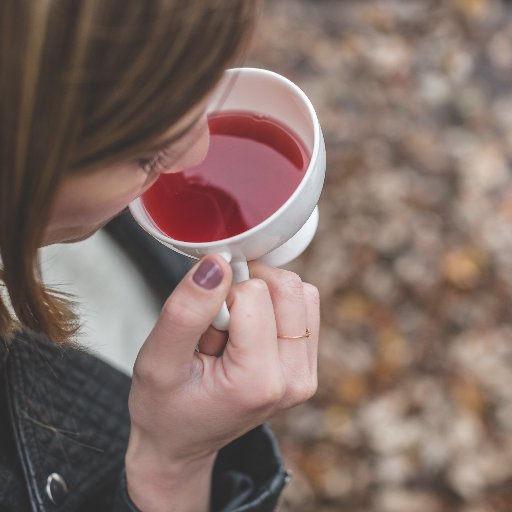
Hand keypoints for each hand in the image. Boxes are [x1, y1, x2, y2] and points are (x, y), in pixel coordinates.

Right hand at [125, 255, 318, 511]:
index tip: (205, 329)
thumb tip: (217, 263)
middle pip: (286, 288)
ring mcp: (306, 374)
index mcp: (258, 382)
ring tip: (232, 334)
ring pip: (300, 293)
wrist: (181, 440)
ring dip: (260, 299)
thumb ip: (186, 310)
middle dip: (244, 294)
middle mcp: (294, 379)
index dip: (220, 298)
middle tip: (218, 330)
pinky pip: (304, 307)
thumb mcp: (158, 359)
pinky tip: (248, 333)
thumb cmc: (165, 406)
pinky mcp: (308, 365)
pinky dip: (273, 306)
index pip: (253, 293)